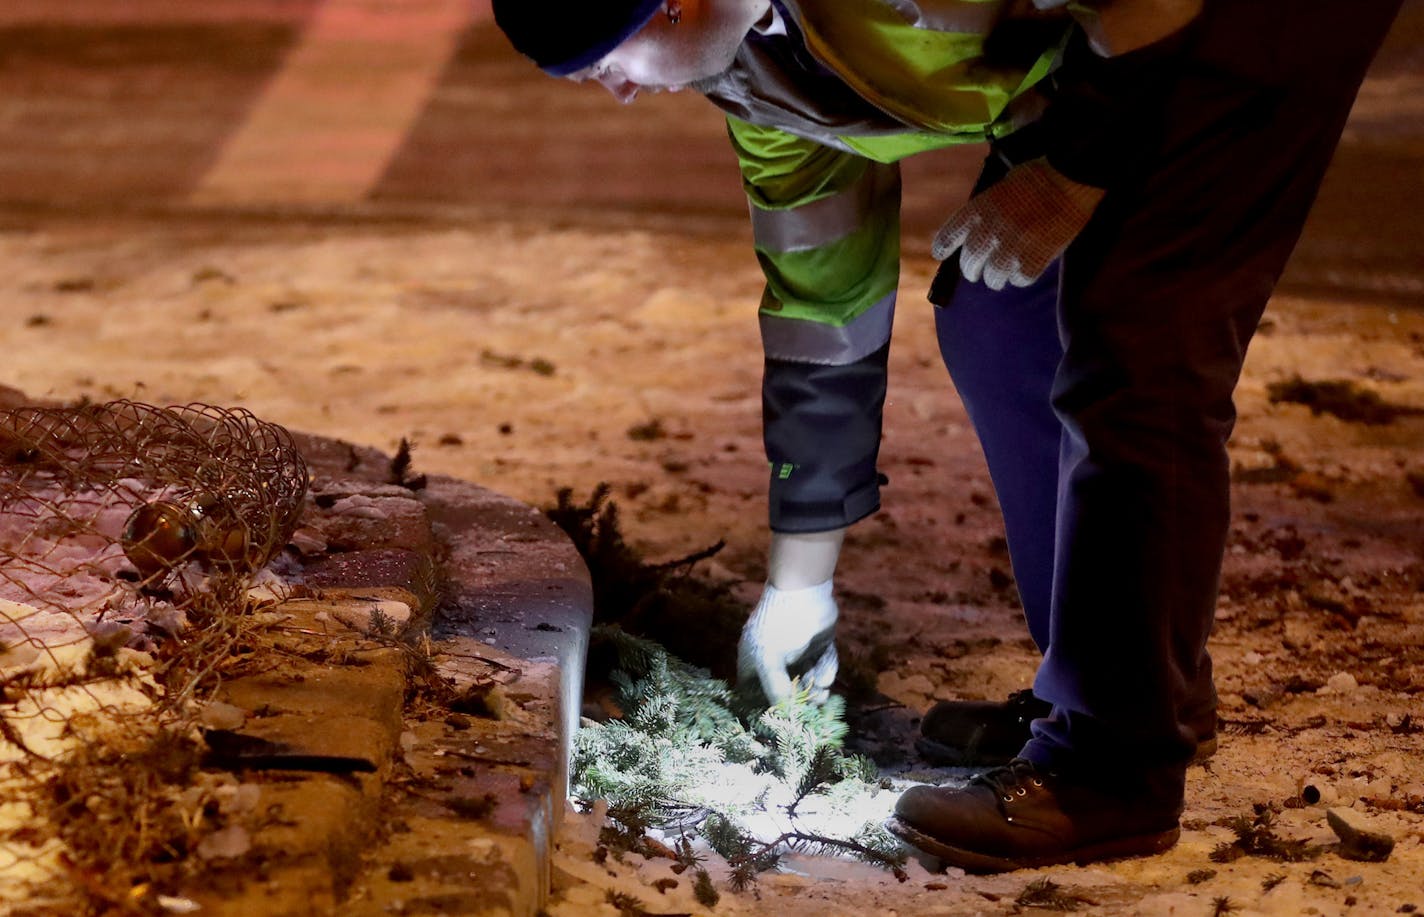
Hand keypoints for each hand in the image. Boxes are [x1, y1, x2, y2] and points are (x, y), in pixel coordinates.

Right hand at [737, 581, 838, 704]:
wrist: (804, 590)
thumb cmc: (780, 626)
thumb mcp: (770, 660)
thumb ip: (775, 688)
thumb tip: (783, 712)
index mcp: (755, 660)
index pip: (754, 690)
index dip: (764, 704)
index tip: (780, 718)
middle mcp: (774, 657)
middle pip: (785, 687)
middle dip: (799, 699)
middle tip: (812, 709)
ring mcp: (796, 650)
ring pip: (806, 677)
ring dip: (815, 689)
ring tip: (823, 695)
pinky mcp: (815, 644)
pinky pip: (821, 664)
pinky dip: (824, 672)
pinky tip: (826, 678)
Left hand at [932, 158, 1105, 290]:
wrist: (1071, 175)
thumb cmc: (1038, 175)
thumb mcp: (1002, 185)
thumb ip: (987, 208)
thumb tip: (976, 229)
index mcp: (980, 208)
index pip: (951, 234)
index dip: (943, 247)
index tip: (941, 254)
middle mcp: (992, 229)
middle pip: (970, 261)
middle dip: (971, 270)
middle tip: (976, 274)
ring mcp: (1014, 245)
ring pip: (994, 275)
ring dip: (994, 279)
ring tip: (997, 280)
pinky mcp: (1037, 255)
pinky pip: (1021, 278)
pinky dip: (1019, 279)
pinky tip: (1021, 275)